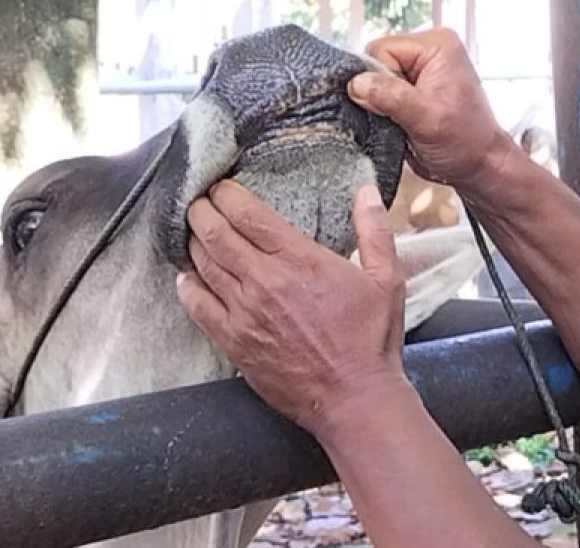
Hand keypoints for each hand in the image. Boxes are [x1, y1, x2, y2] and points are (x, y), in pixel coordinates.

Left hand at [176, 181, 406, 434]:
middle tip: (197, 201)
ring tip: (192, 231)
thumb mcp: (387, 279)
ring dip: (193, 243)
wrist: (354, 397)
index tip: (222, 186)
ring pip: (203, 266)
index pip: (249, 216)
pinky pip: (198, 307)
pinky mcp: (234, 343)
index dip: (228, 196)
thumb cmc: (371, 339)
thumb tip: (366, 192)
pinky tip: (186, 277)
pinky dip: (187, 287)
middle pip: (216, 235)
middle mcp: (265, 282)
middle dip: (201, 212)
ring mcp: (244, 314)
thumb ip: (375, 231)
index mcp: (300, 261)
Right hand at [348, 29, 515, 194]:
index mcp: (436, 45)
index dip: (378, 80)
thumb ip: (390, 97)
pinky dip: (385, 112)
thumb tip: (356, 83)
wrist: (479, 165)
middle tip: (402, 118)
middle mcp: (428, 51)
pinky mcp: (414, 90)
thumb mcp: (426, 119)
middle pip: (376, 64)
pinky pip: (383, 95)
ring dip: (382, 106)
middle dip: (380, 95)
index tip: (395, 107)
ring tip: (404, 123)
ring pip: (376, 82)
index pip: (381, 49)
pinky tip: (401, 125)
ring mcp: (420, 71)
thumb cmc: (466, 142)